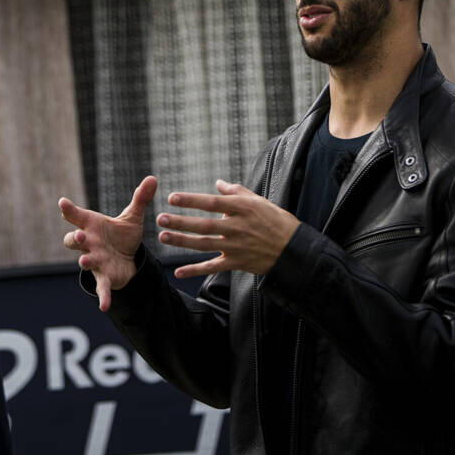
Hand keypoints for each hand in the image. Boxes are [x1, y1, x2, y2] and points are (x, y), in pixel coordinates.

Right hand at [60, 176, 157, 311]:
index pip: (76, 217)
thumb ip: (140, 199)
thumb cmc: (122, 236)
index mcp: (92, 226)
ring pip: (84, 261)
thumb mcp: (132, 217)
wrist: (127, 259)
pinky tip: (104, 306)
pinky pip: (101, 288)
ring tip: (85, 261)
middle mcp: (89, 244)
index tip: (62, 203)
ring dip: (84, 261)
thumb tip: (153, 178)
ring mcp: (94, 261)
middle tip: (79, 235)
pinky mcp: (104, 277)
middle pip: (73, 240)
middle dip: (74, 238)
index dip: (69, 210)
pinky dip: (103, 297)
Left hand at [157, 179, 299, 278]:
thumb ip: (236, 191)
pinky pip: (213, 267)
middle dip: (181, 222)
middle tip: (161, 218)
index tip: (172, 197)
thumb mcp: (259, 201)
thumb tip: (217, 183)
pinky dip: (195, 270)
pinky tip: (178, 272)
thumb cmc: (276, 221)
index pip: (212, 203)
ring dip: (182, 241)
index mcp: (242, 208)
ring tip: (163, 236)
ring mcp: (236, 246)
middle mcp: (237, 227)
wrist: (293, 250)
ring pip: (204, 244)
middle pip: (204, 225)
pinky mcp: (237, 263)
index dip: (192, 200)